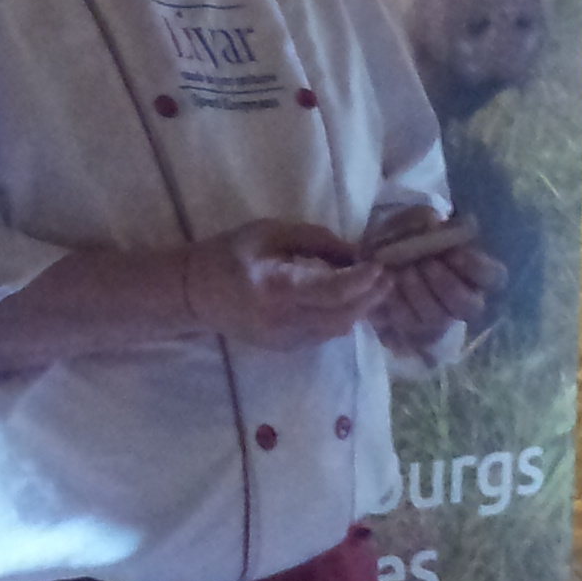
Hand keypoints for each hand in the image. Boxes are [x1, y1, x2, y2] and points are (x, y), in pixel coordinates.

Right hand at [185, 219, 384, 351]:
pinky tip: (350, 301)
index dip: (362, 280)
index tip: (380, 265)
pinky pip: (324, 335)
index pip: (332, 291)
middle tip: (387, 276)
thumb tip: (356, 252)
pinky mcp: (285, 348)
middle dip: (371, 297)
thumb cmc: (229, 254)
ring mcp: (284, 340)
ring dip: (361, 309)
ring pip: (337, 329)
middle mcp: (283, 320)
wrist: (194, 293)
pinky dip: (343, 317)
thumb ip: (315, 240)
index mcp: (276, 287)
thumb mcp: (269, 232)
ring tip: (375, 288)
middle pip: (342, 316)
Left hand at [363, 211, 503, 352]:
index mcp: (476, 274)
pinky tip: (386, 289)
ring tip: (401, 273)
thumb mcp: (416, 219)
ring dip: (418, 295)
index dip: (475, 267)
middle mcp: (464, 302)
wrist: (373, 255)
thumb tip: (432, 223)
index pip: (494, 277)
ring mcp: (438, 321)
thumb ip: (427, 220)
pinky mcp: (411, 333)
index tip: (452, 252)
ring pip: (437, 321)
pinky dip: (396, 308)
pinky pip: (407, 329)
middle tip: (425, 265)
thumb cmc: (405, 235)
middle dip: (446, 285)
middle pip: (469, 307)